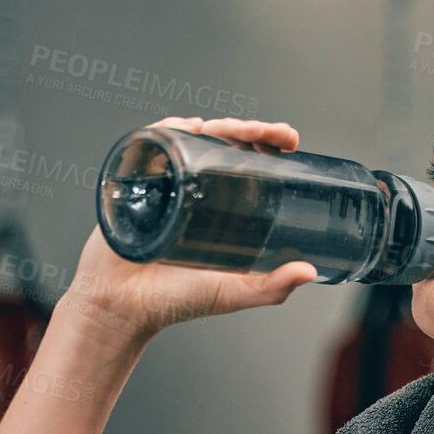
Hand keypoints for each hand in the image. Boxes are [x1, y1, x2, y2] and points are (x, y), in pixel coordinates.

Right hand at [65, 116, 317, 339]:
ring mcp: (166, 183)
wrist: (122, 308)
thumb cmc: (176, 301)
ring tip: (241, 128)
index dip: (269, 146)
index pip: (249, 164)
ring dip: (220, 126)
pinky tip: (190, 127)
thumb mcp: (233, 292)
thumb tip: (310, 271)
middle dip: (252, 130)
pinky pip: (152, 146)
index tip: (290, 141)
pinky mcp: (136, 182)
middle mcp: (195, 189)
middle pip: (225, 145)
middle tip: (276, 134)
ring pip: (194, 140)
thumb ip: (272, 286)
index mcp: (220, 207)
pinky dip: (170, 130)